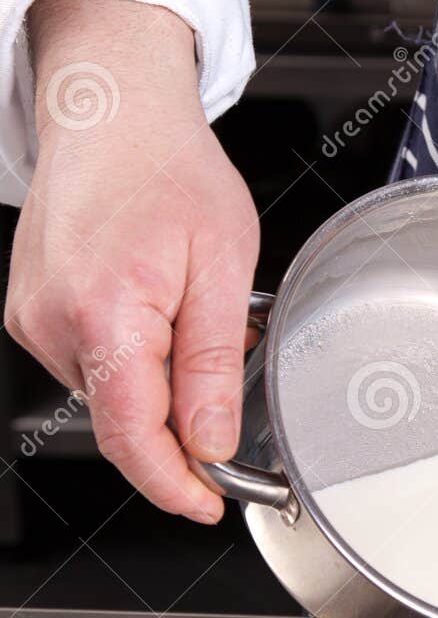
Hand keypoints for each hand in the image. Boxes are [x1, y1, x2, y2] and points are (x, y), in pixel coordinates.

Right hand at [5, 0, 258, 522]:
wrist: (111, 112)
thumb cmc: (169, 169)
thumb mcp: (225, 264)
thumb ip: (213, 364)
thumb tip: (211, 442)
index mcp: (105, 312)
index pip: (134, 436)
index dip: (174, 484)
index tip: (208, 504)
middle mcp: (52, 323)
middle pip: (124, 419)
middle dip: (180, 423)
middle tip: (229, 384)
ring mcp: (31, 319)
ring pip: (109, 393)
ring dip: (156, 382)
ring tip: (189, 313)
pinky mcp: (28, 313)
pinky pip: (89, 362)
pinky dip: (129, 356)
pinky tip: (152, 306)